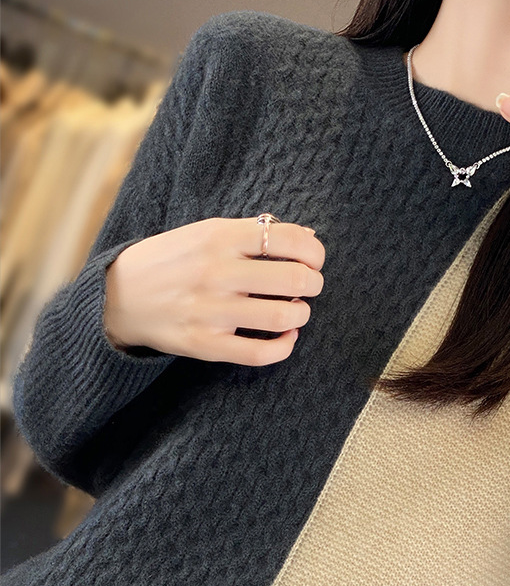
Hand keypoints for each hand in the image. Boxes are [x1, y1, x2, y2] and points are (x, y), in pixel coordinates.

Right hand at [104, 217, 324, 363]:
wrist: (119, 295)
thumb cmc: (173, 260)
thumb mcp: (205, 232)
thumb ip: (253, 233)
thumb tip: (309, 238)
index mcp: (219, 237)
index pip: (287, 239)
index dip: (314, 252)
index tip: (314, 260)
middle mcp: (216, 273)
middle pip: (293, 279)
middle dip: (313, 283)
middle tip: (309, 286)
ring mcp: (211, 311)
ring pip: (283, 317)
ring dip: (301, 314)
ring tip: (296, 310)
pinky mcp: (206, 344)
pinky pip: (261, 353)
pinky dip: (285, 346)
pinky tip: (287, 336)